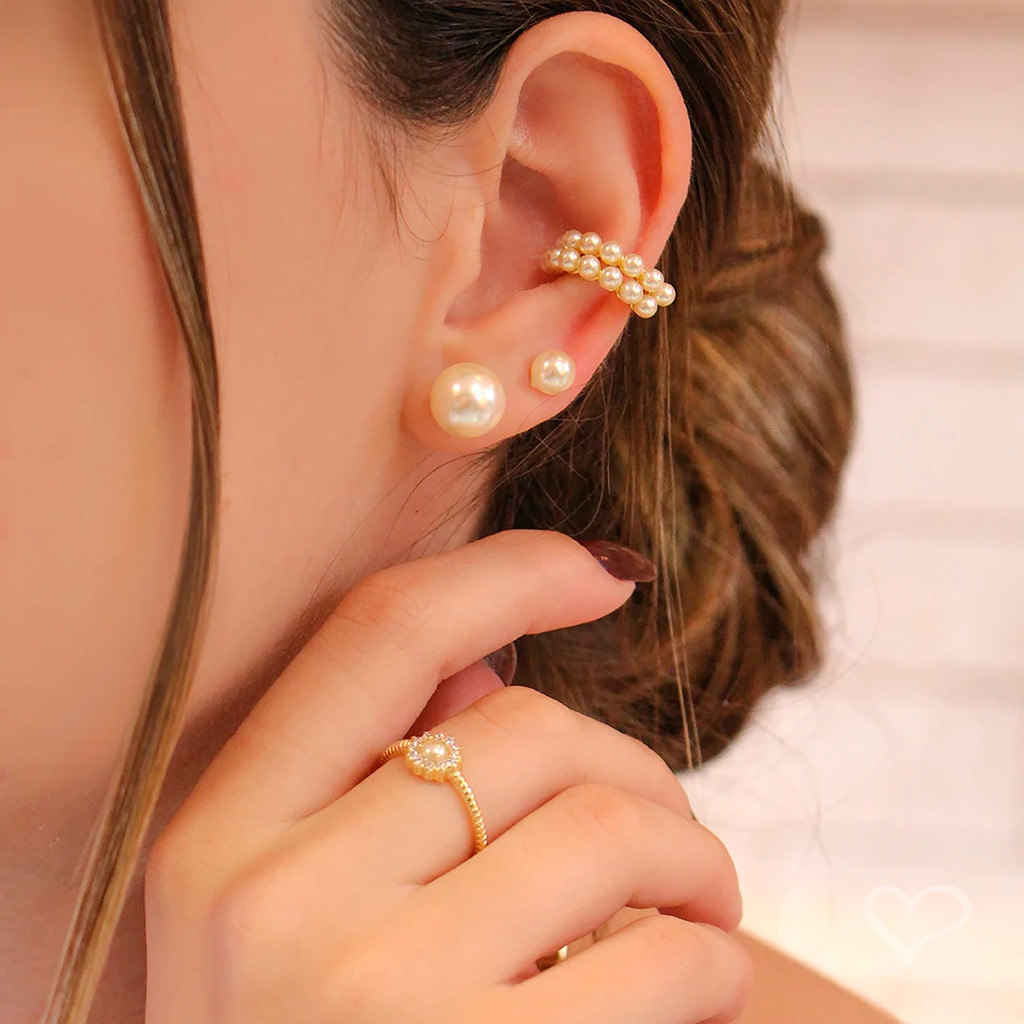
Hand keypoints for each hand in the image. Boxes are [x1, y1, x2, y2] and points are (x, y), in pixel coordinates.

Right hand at [143, 529, 751, 1022]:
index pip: (380, 629)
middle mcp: (273, 904)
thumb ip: (373, 776)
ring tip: (696, 909)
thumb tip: (488, 656)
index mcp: (217, 837)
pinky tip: (688, 987)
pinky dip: (708, 961)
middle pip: (524, 727)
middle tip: (671, 837)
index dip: (506, 569)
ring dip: (691, 858)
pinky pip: (665, 961)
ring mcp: (372, 1001)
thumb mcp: (288, 915)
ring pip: (609, 827)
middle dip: (636, 767)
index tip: (603, 568)